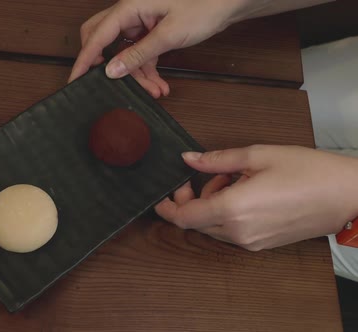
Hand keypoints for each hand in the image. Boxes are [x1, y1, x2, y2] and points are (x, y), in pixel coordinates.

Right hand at [68, 0, 246, 96]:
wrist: (229, 2)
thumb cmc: (204, 7)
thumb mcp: (169, 35)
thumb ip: (138, 54)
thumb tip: (111, 71)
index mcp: (129, 7)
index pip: (97, 36)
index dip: (85, 60)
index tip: (75, 80)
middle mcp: (131, 12)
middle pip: (102, 39)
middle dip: (104, 64)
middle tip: (106, 84)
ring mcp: (141, 21)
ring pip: (124, 51)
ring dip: (135, 74)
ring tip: (153, 91)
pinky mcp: (152, 30)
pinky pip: (140, 53)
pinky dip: (147, 69)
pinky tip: (158, 85)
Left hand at [155, 145, 357, 250]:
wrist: (348, 195)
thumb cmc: (308, 171)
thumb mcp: (257, 155)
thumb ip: (216, 159)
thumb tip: (188, 158)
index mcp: (233, 209)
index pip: (184, 217)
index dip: (168, 207)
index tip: (162, 195)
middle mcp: (238, 232)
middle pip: (196, 221)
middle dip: (194, 197)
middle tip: (212, 173)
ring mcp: (251, 242)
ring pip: (213, 226)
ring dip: (213, 204)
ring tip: (236, 178)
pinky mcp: (262, 245)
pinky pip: (231, 231)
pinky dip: (228, 213)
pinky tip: (247, 193)